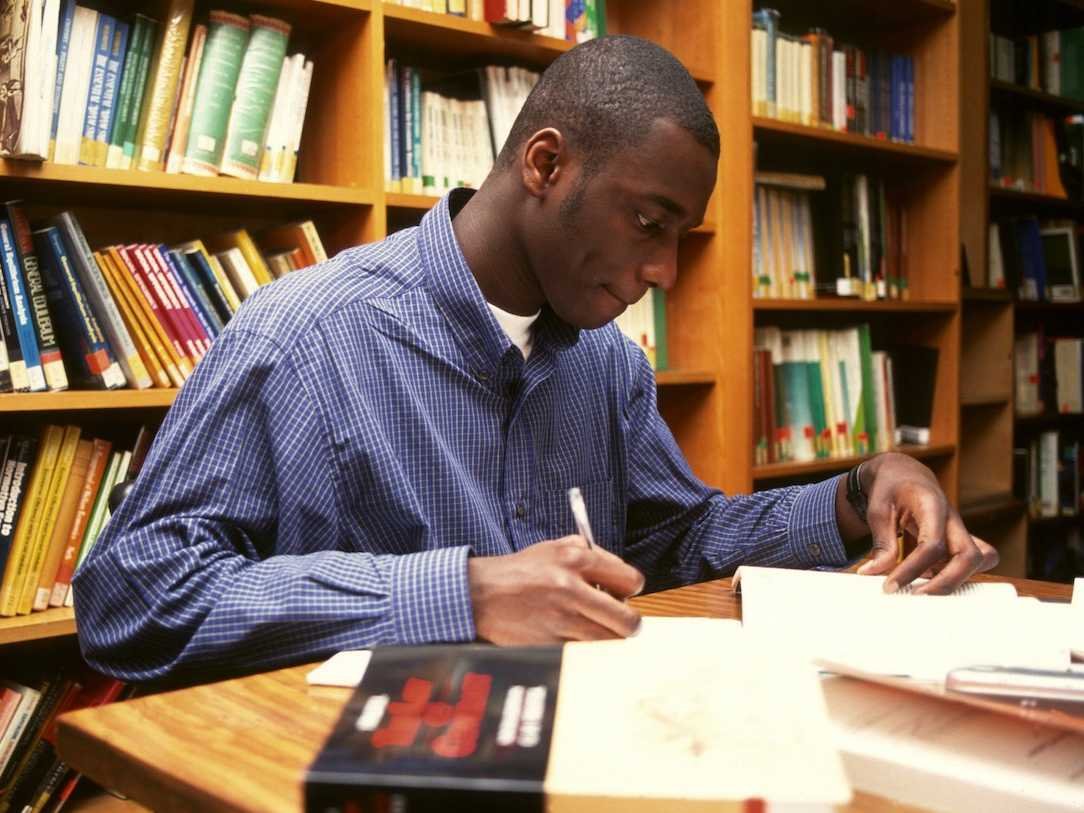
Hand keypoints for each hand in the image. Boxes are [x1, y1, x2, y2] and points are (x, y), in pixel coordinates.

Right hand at [468, 537, 644, 644]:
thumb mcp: (553, 547)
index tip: (623, 595)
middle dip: (629, 624)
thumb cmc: (520, 571)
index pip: (630, 580)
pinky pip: (584, 653)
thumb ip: (590, 553)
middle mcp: (571, 588)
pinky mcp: (549, 643)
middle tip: (620, 623)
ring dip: (608, 639)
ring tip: (596, 631)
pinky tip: (574, 638)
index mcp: (575, 558)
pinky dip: (585, 650)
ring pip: (609, 642)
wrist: (481, 593)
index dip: (631, 590)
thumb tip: (620, 575)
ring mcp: (560, 619)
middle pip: (628, 620)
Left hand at [852, 453, 998, 593]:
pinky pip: (972, 562)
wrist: (905, 474)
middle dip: (946, 583)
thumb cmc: (891, 488)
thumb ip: (881, 542)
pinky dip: (956, 575)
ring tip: (920, 590)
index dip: (912, 570)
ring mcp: (960, 531)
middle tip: (915, 597)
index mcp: (933, 505)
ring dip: (954, 580)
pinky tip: (928, 581)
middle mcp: (953, 520)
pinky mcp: (959, 541)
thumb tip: (873, 573)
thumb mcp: (878, 510)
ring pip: (978, 561)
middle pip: (970, 556)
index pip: (932, 545)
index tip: (890, 586)